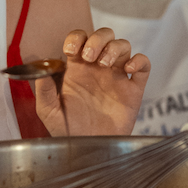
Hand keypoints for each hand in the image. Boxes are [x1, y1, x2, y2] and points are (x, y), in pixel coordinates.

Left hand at [35, 28, 149, 135]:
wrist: (88, 152)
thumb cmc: (67, 132)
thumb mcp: (48, 112)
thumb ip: (43, 89)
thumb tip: (43, 68)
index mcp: (78, 69)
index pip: (80, 39)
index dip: (77, 38)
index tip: (70, 51)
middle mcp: (98, 69)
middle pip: (104, 36)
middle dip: (97, 39)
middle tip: (90, 57)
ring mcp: (117, 78)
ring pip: (123, 45)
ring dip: (114, 48)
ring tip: (105, 64)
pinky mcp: (133, 90)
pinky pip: (144, 65)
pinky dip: (140, 60)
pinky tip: (129, 69)